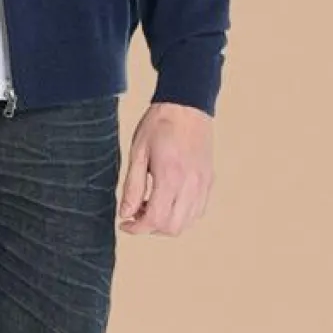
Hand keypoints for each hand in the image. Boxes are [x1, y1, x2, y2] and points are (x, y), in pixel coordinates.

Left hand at [118, 101, 214, 236]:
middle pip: (172, 227)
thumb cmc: (159, 125)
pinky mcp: (209, 180)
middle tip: (136, 212)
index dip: (136, 228)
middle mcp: (191, 184)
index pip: (155, 219)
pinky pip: (198, 211)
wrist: (187, 105)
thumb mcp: (137, 153)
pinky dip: (181, 215)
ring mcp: (203, 183)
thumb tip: (126, 213)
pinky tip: (167, 200)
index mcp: (171, 176)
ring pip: (187, 223)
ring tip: (151, 205)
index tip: (124, 223)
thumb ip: (132, 187)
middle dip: (151, 228)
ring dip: (166, 223)